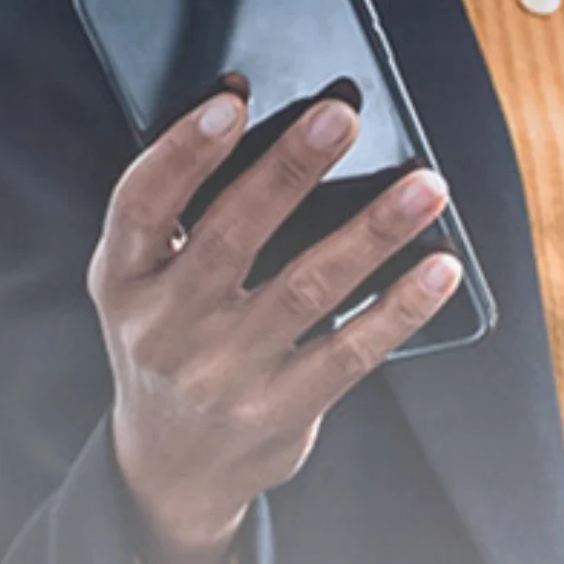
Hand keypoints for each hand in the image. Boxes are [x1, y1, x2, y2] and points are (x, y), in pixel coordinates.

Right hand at [87, 87, 459, 563]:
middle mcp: (164, 328)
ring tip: (425, 186)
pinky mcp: (278, 412)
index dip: (183, 150)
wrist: (170, 467)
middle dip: (291, 169)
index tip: (233, 99)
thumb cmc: (167, 335)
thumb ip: (178, 204)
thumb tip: (242, 96)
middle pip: (232, 235)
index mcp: (124, 279)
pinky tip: (439, 268)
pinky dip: (399, 308)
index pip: (141, 204)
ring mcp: (222, 375)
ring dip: (372, 231)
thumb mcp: (142, 277)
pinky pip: (350, 354)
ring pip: (306, 289)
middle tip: (342, 116)